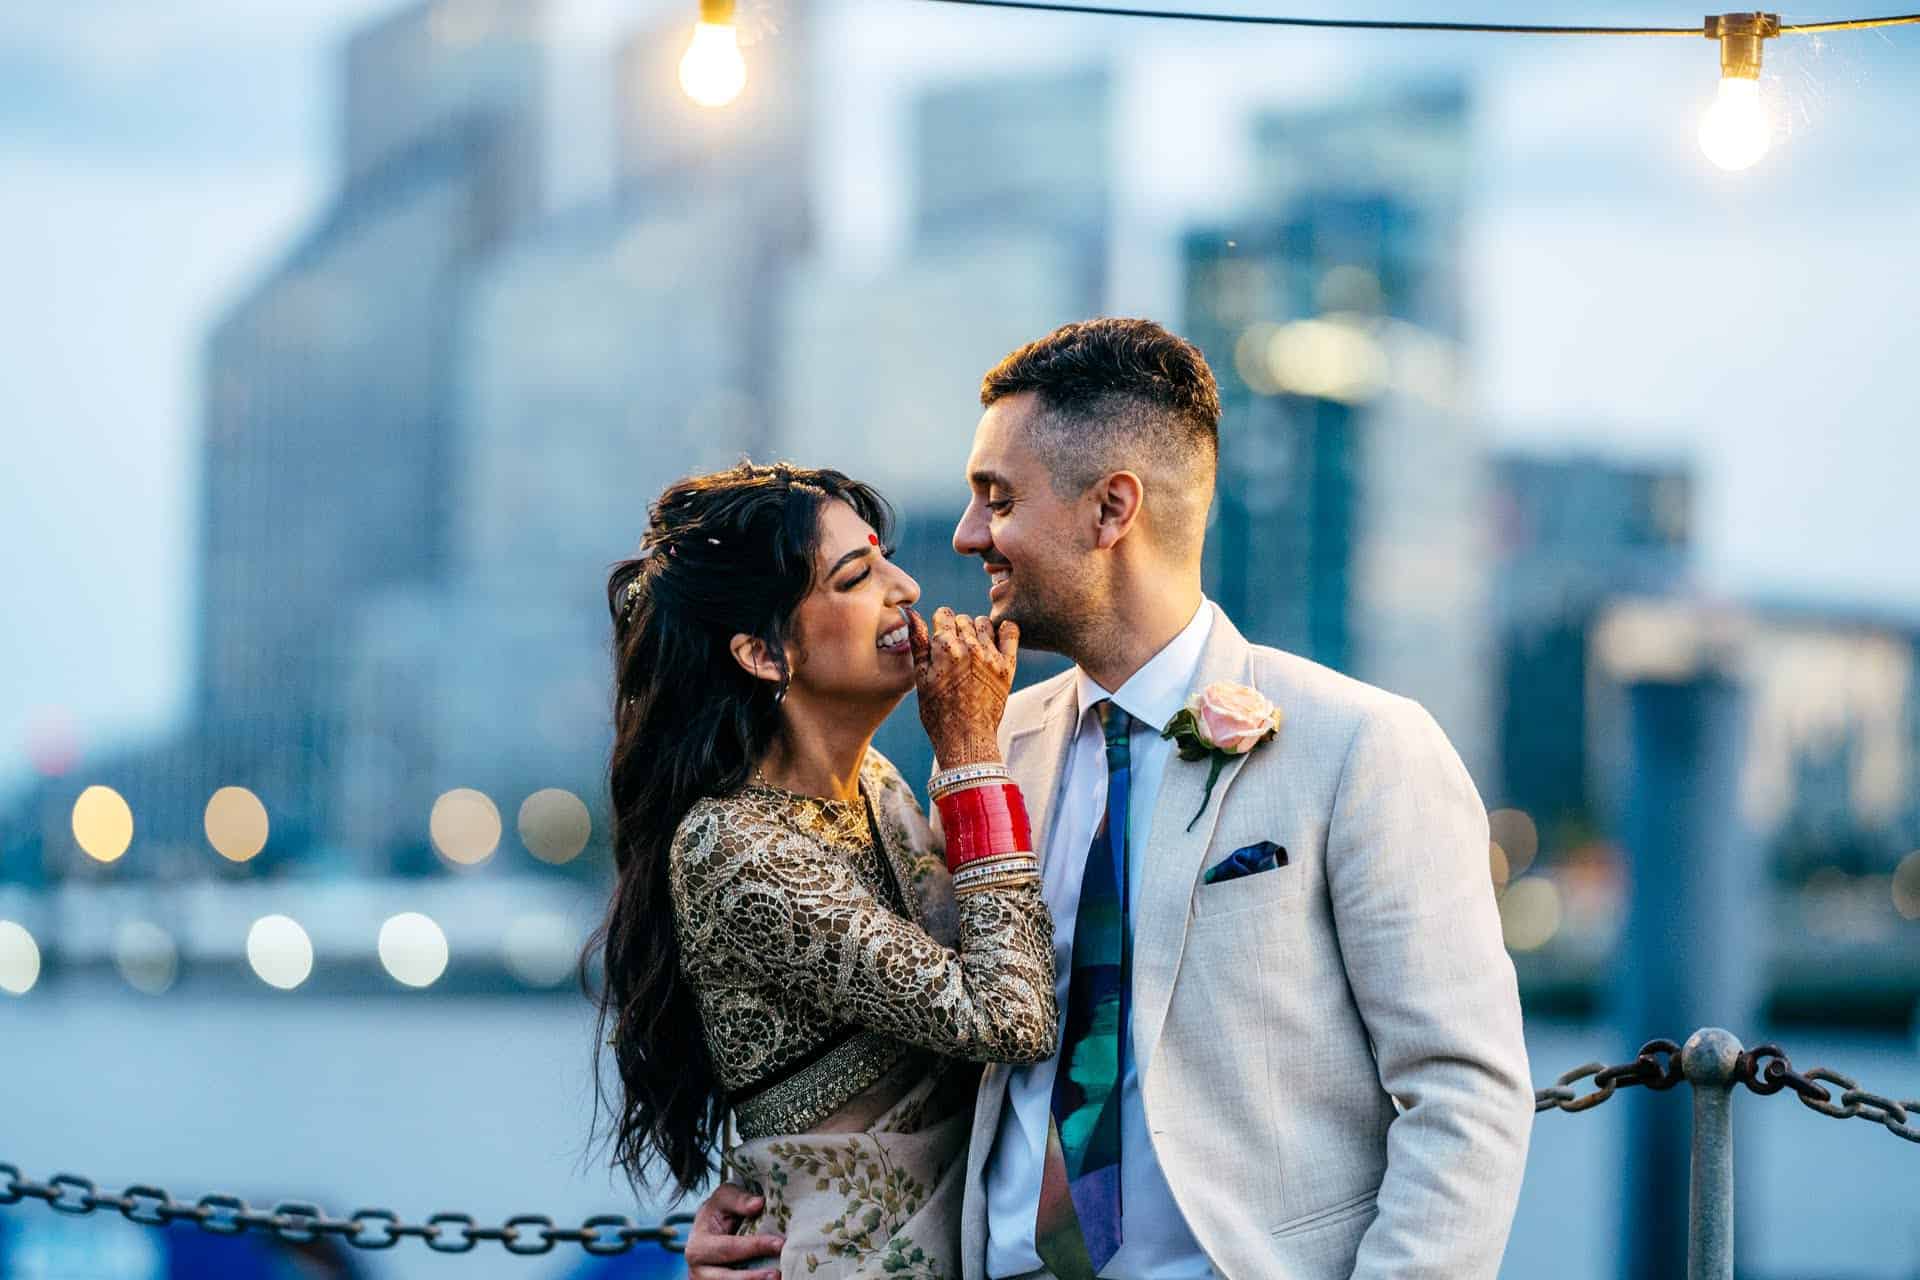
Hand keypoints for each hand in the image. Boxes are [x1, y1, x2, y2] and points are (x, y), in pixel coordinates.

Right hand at [683, 1182, 782, 1279]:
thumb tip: (758, 1204)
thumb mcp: (725, 1197)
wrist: (710, 1227)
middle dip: (753, 1277)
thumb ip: (739, 1200)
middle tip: (777, 1274)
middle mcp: (698, 1270)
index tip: (779, 1243)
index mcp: (698, 1246)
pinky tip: (768, 1279)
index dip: (755, 1246)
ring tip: (777, 1278)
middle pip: (726, 1277)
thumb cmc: (719, 1210)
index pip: (729, 1248)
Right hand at [908, 606, 1018, 766]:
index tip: (941, 635)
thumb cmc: (937, 712)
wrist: (965, 739)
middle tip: (955, 650)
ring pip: (984, 623)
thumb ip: (918, 643)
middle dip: (958, 629)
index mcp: (945, 648)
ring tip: (973, 649)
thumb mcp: (920, 678)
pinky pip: (1011, 632)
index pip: (944, 613)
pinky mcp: (1007, 666)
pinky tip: (997, 640)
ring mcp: (991, 656)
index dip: (941, 623)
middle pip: (964, 619)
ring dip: (978, 631)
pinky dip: (1005, 630)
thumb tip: (912, 614)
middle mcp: (969, 647)